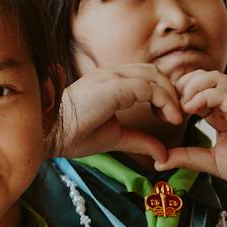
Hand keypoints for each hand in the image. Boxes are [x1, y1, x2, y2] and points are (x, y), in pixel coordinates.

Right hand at [53, 64, 184, 166]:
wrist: (48, 134)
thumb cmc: (73, 135)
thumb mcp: (116, 138)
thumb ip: (140, 141)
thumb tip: (163, 155)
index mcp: (110, 82)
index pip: (146, 76)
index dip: (164, 93)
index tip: (170, 116)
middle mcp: (111, 74)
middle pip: (154, 72)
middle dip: (172, 92)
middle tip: (178, 116)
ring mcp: (111, 77)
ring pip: (155, 75)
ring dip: (171, 96)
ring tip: (175, 118)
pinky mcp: (113, 86)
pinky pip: (149, 87)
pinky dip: (165, 101)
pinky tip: (168, 119)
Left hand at [161, 71, 226, 195]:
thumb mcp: (212, 162)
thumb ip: (187, 157)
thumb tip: (160, 160)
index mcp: (223, 113)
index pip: (197, 89)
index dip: (178, 95)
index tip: (167, 114)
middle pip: (203, 76)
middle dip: (182, 86)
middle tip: (172, 108)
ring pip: (213, 77)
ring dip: (192, 88)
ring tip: (183, 108)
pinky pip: (224, 92)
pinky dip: (204, 96)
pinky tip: (193, 110)